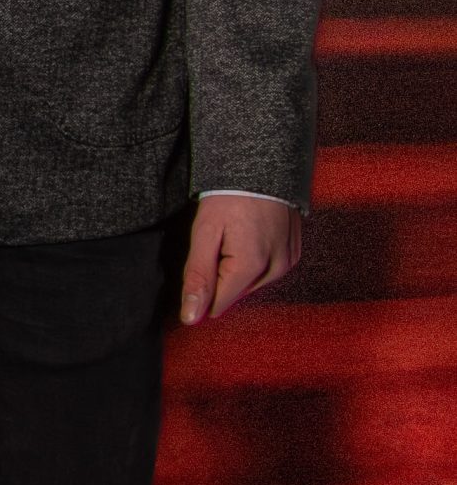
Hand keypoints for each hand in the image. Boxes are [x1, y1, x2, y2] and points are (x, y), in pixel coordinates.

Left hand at [179, 194, 301, 323]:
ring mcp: (288, 263)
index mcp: (251, 267)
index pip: (218, 305)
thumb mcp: (204, 233)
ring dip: (236, 268)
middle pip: (234, 294)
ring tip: (233, 235)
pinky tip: (247, 237)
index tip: (199, 261)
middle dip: (219, 275)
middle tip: (217, 241)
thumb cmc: (229, 196)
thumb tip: (191, 318)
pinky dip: (253, 261)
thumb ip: (198, 277)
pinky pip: (266, 272)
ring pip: (250, 285)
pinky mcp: (294, 255)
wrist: (263, 166)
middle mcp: (276, 270)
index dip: (202, 288)